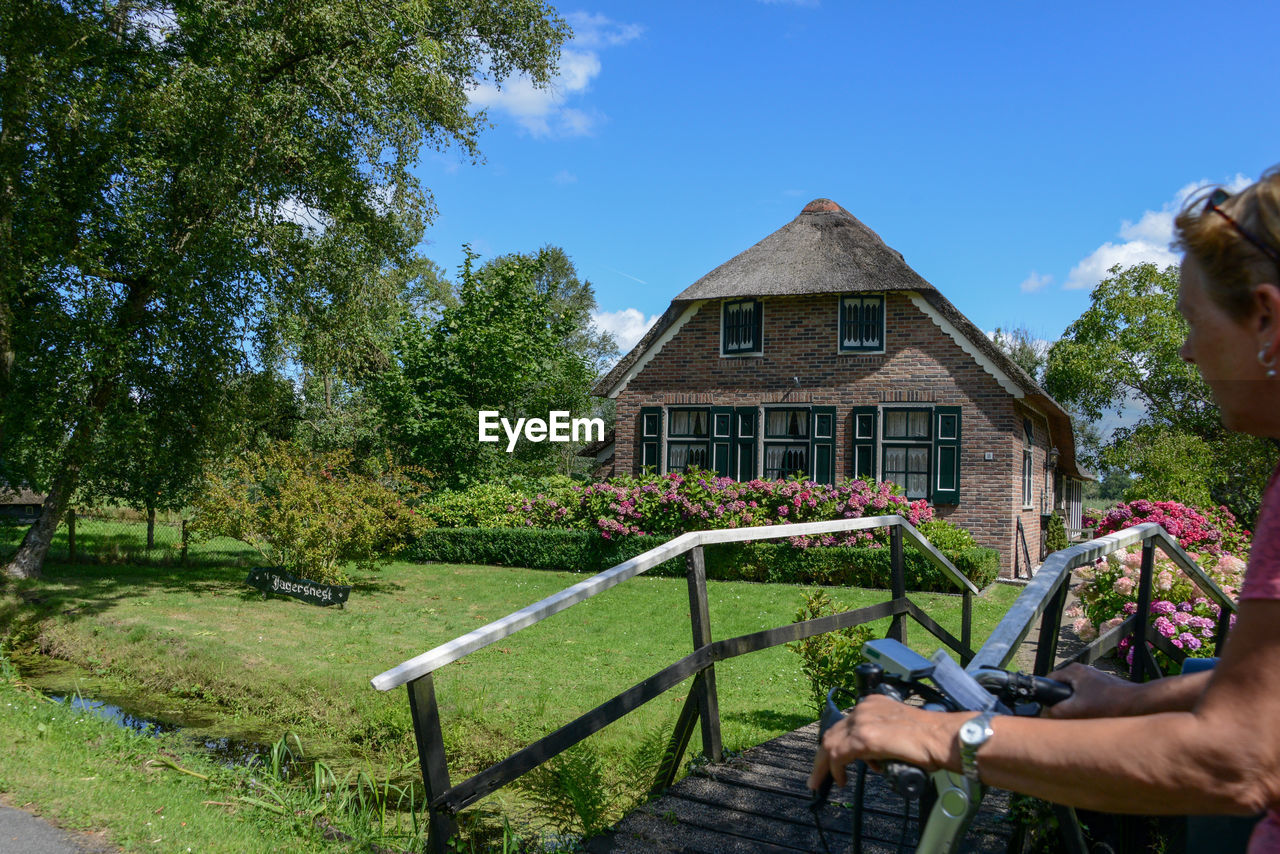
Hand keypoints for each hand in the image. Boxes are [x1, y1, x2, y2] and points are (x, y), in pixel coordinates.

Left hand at [806, 694, 960, 788]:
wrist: (944, 738)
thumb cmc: (931, 741)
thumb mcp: (898, 733)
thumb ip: (881, 741)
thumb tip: (874, 760)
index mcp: (873, 704)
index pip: (845, 725)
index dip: (836, 745)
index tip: (834, 762)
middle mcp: (864, 709)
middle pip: (833, 733)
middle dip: (823, 756)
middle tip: (819, 776)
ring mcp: (862, 722)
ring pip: (830, 744)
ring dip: (823, 766)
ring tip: (821, 783)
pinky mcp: (865, 738)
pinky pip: (838, 755)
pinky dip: (834, 770)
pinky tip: (840, 781)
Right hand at [1043, 663, 1135, 718]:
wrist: (1139, 703)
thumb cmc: (1109, 703)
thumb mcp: (1078, 709)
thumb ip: (1057, 711)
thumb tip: (1047, 713)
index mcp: (1073, 670)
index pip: (1049, 680)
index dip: (1046, 695)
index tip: (1048, 708)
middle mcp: (1082, 670)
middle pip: (1062, 688)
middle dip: (1062, 702)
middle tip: (1066, 715)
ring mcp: (1094, 677)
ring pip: (1075, 693)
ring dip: (1076, 705)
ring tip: (1083, 716)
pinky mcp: (1103, 686)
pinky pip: (1087, 696)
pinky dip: (1087, 705)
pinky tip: (1094, 715)